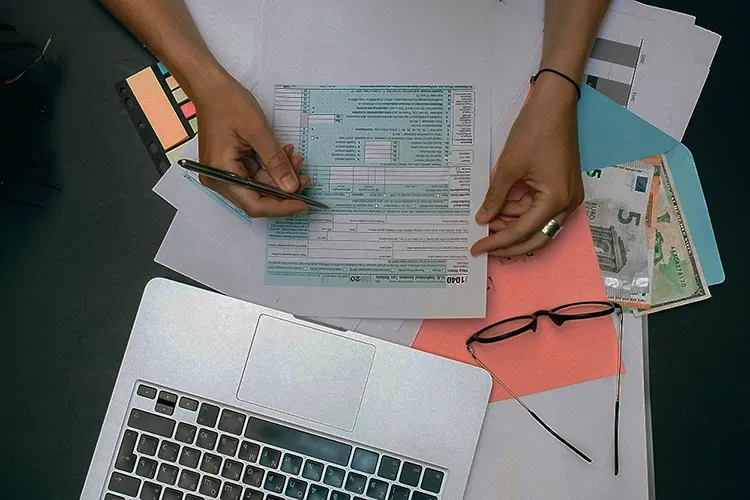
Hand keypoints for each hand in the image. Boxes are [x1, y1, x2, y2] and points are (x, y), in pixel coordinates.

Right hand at [190, 71, 310, 216]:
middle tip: (305, 178)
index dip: (281, 207)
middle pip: (257, 198)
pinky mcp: (231, 165)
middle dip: (283, 189)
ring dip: (279, 175)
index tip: (303, 204)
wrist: (211, 86)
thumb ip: (276, 162)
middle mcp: (219, 179)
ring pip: (259, 186)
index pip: (254, 204)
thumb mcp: (258, 131)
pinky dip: (271, 167)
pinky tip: (284, 155)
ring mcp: (224, 173)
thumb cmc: (227, 102)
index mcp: (220, 174)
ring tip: (296, 159)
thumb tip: (291, 187)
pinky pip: (255, 174)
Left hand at [471, 75, 583, 256]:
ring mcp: (568, 196)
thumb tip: (482, 220)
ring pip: (539, 225)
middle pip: (536, 237)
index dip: (498, 242)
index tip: (477, 248)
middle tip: (484, 246)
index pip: (523, 231)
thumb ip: (495, 198)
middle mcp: (568, 203)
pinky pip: (541, 209)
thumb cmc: (534, 131)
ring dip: (514, 225)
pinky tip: (502, 208)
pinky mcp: (564, 187)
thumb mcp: (508, 167)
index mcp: (556, 199)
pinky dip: (522, 211)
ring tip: (488, 220)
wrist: (554, 104)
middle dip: (509, 244)